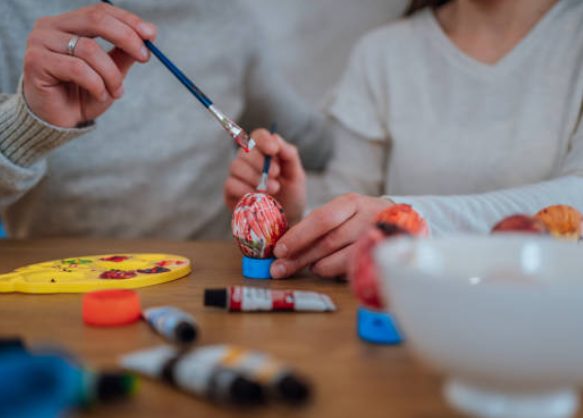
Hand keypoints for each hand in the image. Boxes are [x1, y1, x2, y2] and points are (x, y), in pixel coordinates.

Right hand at [22, 3, 156, 127]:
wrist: (60, 121)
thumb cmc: (83, 95)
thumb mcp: (110, 72)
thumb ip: (124, 53)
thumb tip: (149, 35)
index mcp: (68, 23)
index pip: (100, 11)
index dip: (128, 20)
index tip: (152, 35)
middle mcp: (49, 26)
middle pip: (96, 20)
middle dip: (126, 38)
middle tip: (144, 57)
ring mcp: (39, 42)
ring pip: (90, 49)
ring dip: (111, 75)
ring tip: (116, 92)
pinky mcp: (35, 62)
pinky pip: (78, 69)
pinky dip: (96, 84)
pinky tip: (99, 95)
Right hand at [224, 128, 306, 224]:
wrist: (287, 220)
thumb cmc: (292, 195)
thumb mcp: (296, 175)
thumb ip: (290, 156)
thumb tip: (277, 140)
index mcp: (264, 152)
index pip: (258, 136)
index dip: (263, 140)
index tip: (273, 150)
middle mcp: (248, 161)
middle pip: (245, 150)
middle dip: (261, 162)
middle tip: (276, 175)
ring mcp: (238, 176)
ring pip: (236, 166)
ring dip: (255, 177)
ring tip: (273, 189)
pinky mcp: (231, 193)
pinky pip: (231, 184)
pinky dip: (245, 190)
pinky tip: (259, 197)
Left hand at [270, 194, 392, 278]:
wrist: (402, 223)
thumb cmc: (361, 220)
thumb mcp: (342, 213)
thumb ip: (318, 226)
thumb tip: (284, 248)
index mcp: (351, 202)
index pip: (322, 218)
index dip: (299, 235)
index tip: (279, 250)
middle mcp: (367, 217)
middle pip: (329, 240)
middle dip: (301, 257)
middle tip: (279, 269)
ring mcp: (378, 238)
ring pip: (342, 258)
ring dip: (320, 266)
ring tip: (310, 267)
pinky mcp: (384, 256)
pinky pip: (355, 269)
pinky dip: (338, 273)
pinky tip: (330, 270)